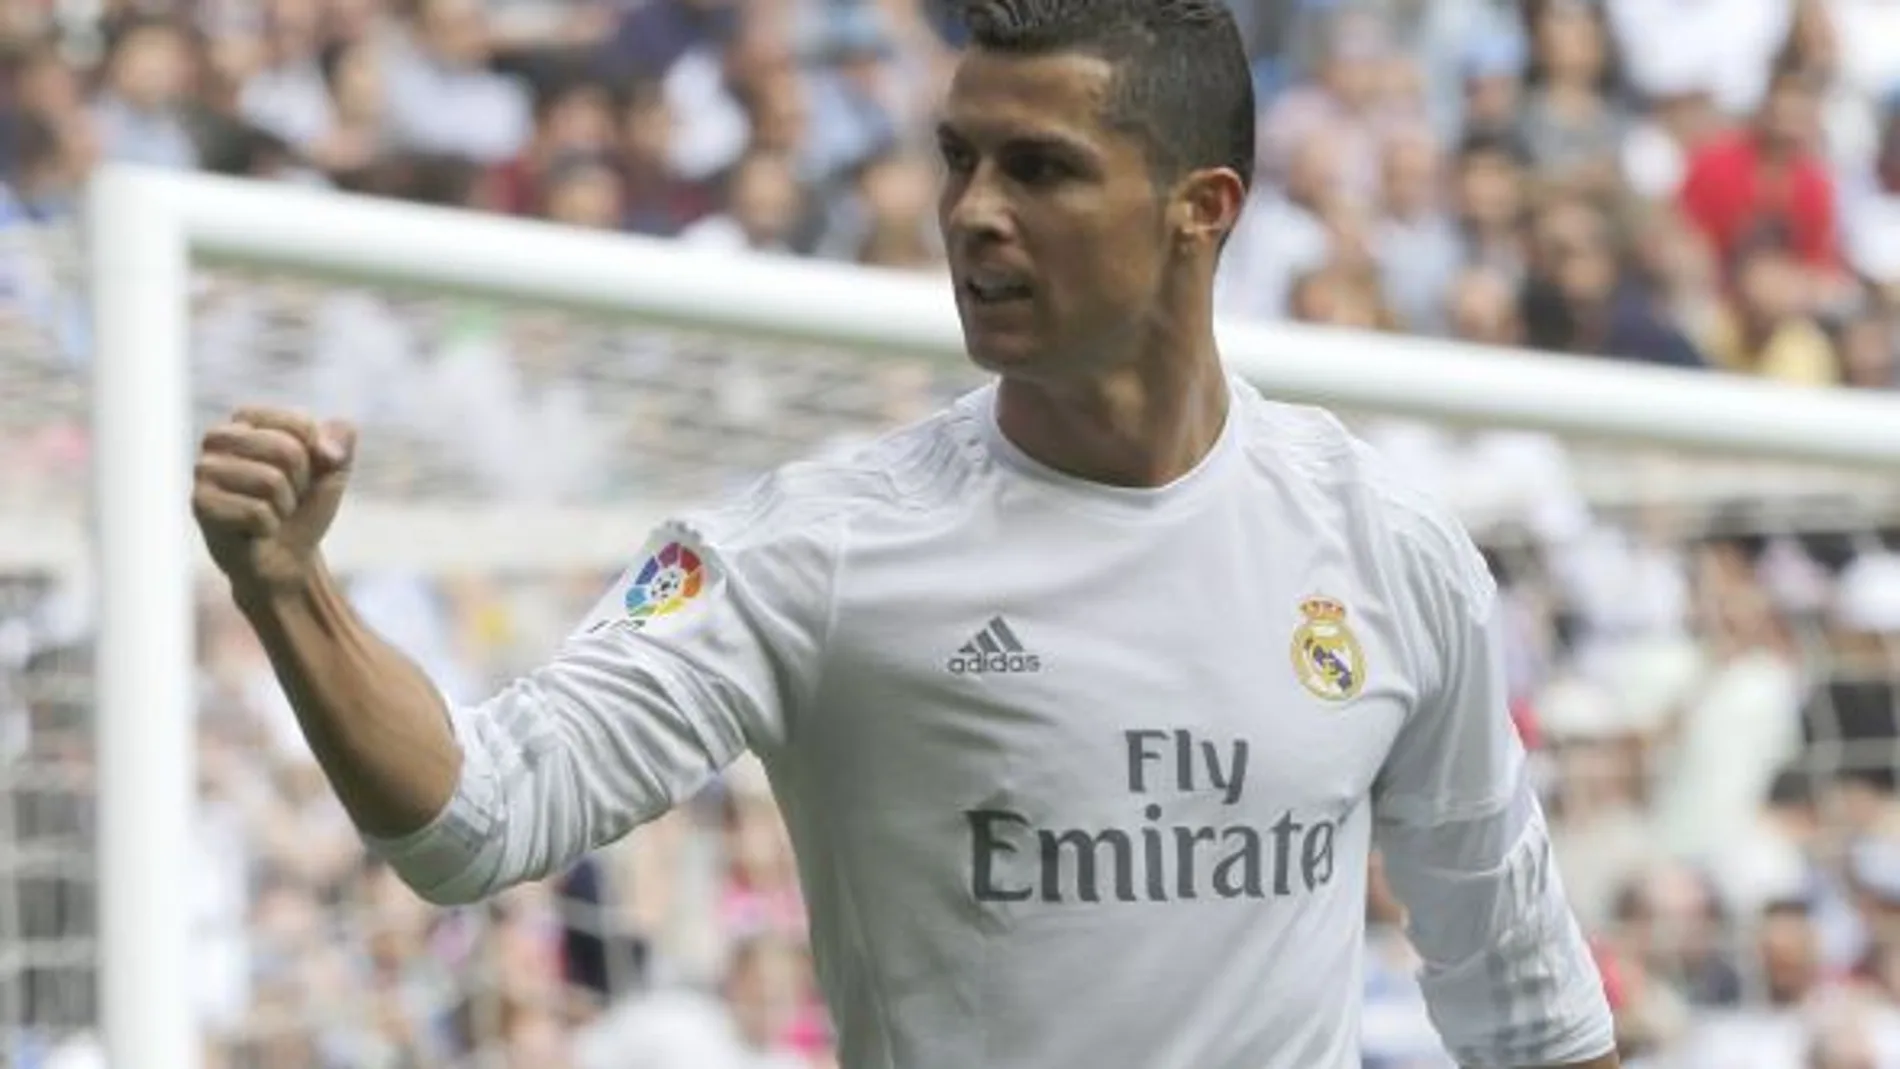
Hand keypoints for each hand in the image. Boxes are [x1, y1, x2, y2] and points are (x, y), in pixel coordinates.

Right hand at [192, 407, 355, 596]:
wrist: (286, 558)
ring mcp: (204, 469)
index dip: (316, 458)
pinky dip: (267, 527)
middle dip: (300, 483)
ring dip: (283, 506)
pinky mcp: (200, 503)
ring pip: (271, 481)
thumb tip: (328, 452)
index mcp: (248, 420)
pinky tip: (254, 531)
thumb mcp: (333, 469)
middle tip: (285, 498)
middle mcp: (219, 438)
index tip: (304, 475)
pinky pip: (256, 512)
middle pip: (287, 451)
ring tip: (270, 513)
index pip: (301, 425)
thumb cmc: (303, 507)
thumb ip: (341, 441)